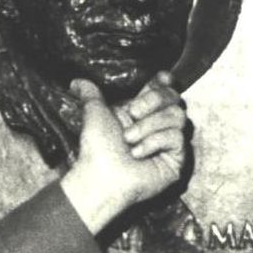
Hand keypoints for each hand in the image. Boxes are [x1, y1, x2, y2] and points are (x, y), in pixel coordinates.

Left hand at [59, 71, 188, 235]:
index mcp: (140, 112)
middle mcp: (157, 125)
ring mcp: (168, 142)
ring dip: (148, 126)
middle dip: (152, 101)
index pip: (163, 89)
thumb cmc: (97, 147)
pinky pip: (176, 137)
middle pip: (174, 98)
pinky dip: (154, 142)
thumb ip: (90, 93)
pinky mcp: (176, 159)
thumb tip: (76, 82)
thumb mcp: (94, 112)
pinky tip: (138, 153)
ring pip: (177, 116)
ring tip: (130, 140)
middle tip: (132, 113)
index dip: (165, 83)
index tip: (160, 78)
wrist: (101, 174)